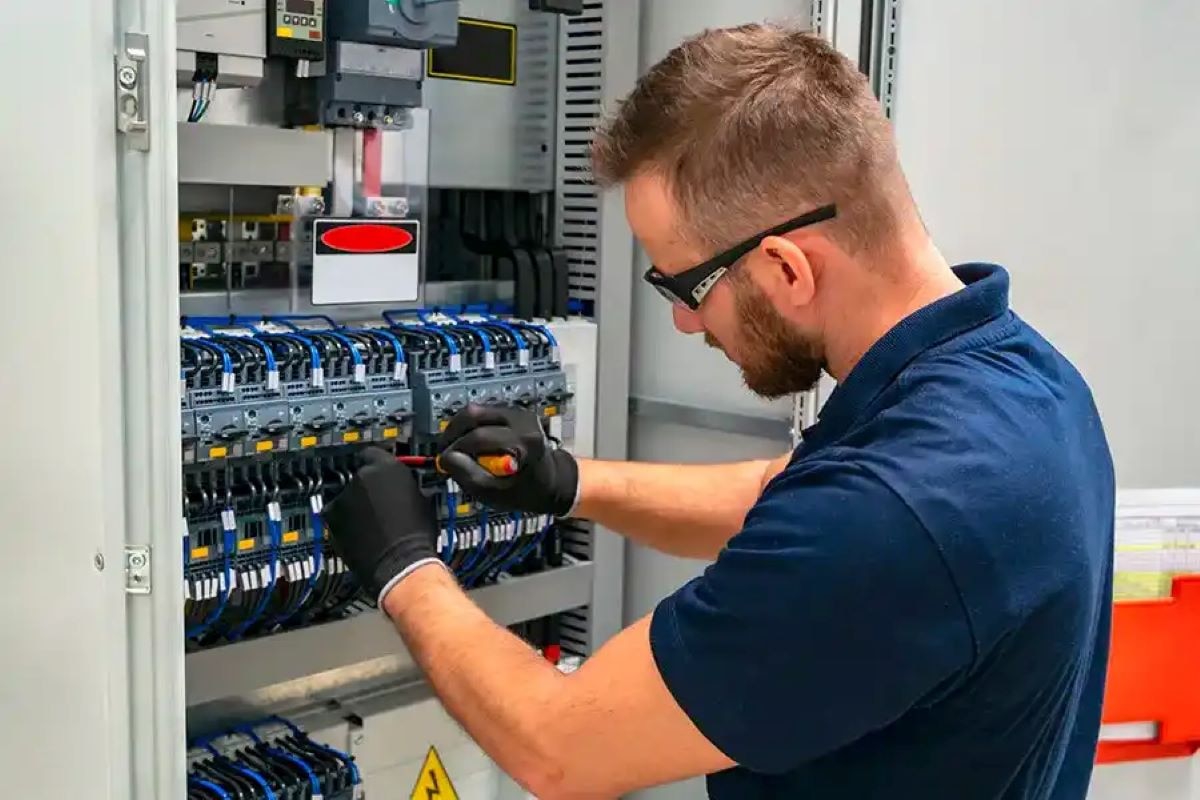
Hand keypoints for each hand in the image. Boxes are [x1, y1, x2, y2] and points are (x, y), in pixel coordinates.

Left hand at [320, 448, 445, 608]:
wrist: (400, 564)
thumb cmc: (417, 536)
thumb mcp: (425, 501)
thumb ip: (409, 486)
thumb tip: (406, 486)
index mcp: (387, 467)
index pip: (374, 453)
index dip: (378, 465)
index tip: (380, 475)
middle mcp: (361, 477)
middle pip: (360, 475)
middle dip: (367, 487)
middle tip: (380, 504)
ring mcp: (343, 497)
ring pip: (347, 495)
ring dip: (355, 505)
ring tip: (371, 523)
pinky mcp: (331, 516)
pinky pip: (336, 513)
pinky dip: (344, 520)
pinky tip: (360, 532)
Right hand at [437, 404, 578, 516]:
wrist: (552, 480)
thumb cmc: (525, 490)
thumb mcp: (495, 494)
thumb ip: (469, 475)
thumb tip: (446, 458)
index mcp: (523, 442)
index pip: (479, 437)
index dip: (456, 448)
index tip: (444, 462)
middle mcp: (522, 421)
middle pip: (474, 414)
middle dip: (453, 432)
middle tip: (444, 449)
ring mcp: (519, 413)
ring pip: (476, 410)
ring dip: (460, 427)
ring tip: (454, 446)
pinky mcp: (514, 411)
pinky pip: (484, 412)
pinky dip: (471, 425)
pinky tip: (467, 441)